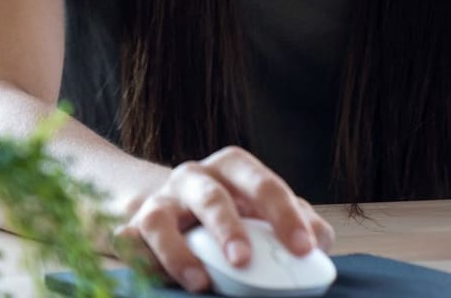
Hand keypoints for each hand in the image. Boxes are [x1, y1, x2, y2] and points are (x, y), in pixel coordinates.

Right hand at [111, 146, 334, 293]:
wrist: (172, 208)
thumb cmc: (230, 211)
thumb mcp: (262, 210)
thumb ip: (295, 221)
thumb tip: (322, 242)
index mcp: (233, 168)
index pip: (264, 185)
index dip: (285, 216)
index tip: (303, 248)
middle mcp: (194, 177)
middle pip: (212, 196)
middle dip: (228, 228)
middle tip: (243, 260)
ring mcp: (160, 201)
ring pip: (161, 219)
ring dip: (180, 252)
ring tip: (200, 283)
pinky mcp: (131, 227)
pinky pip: (128, 242)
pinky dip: (138, 259)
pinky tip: (153, 276)